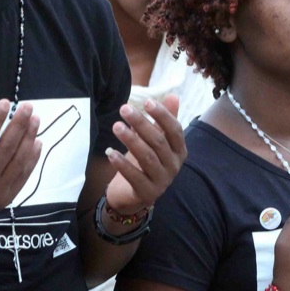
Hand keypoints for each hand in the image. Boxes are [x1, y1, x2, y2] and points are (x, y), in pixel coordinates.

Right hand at [0, 100, 40, 228]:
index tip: (6, 102)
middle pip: (6, 148)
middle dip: (19, 125)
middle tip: (28, 106)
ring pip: (19, 160)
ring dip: (29, 138)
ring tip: (35, 119)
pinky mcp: (7, 198)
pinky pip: (24, 175)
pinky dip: (32, 158)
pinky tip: (37, 141)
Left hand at [104, 95, 185, 213]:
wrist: (133, 195)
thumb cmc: (145, 162)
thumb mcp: (155, 140)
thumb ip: (164, 120)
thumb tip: (173, 95)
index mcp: (179, 150)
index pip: (175, 130)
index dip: (162, 115)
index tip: (146, 102)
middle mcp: (174, 165)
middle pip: (158, 141)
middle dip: (141, 124)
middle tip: (124, 109)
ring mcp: (162, 181)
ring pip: (147, 157)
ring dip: (131, 140)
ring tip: (116, 126)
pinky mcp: (147, 193)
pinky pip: (135, 177)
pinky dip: (123, 164)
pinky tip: (110, 153)